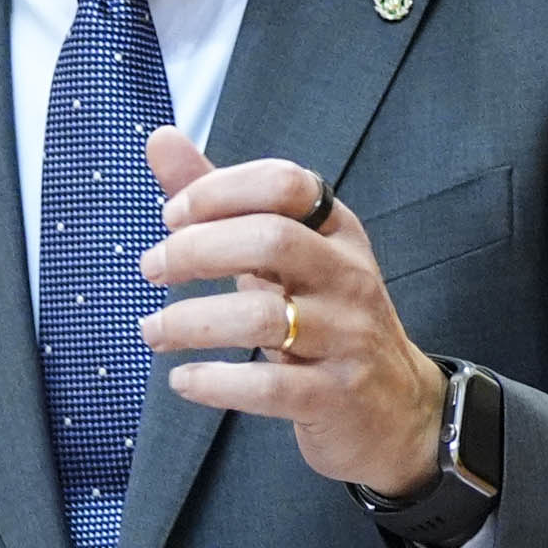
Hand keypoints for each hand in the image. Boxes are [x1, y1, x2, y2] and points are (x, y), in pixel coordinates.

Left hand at [136, 128, 446, 494]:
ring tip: (152, 330)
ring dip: (192, 321)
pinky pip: (269, 385)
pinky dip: (216, 382)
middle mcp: (349, 277)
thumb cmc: (324, 318)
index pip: (285, 183)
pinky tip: (183, 380)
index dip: (220, 190)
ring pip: (264, 316)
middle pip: (272, 240)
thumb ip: (221, 200)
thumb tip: (160, 138)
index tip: (171, 216)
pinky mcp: (336, 395)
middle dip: (198, 250)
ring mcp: (348, 337)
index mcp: (337, 232)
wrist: (395, 409)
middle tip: (152, 269)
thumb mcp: (283, 256)